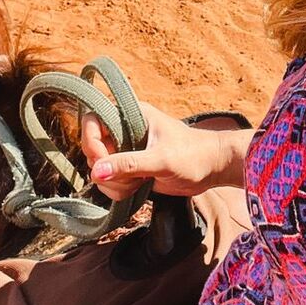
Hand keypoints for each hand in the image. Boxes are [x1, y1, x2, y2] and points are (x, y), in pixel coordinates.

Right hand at [81, 101, 252, 201]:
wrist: (212, 168)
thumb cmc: (192, 155)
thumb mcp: (161, 159)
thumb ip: (129, 164)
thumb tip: (95, 172)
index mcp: (130, 114)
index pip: (92, 121)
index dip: (92, 143)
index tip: (104, 163)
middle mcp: (124, 130)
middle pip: (93, 149)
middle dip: (106, 170)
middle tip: (129, 179)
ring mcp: (126, 150)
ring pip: (100, 169)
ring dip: (113, 184)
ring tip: (138, 184)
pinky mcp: (130, 168)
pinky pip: (110, 181)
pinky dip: (118, 190)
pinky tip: (138, 189)